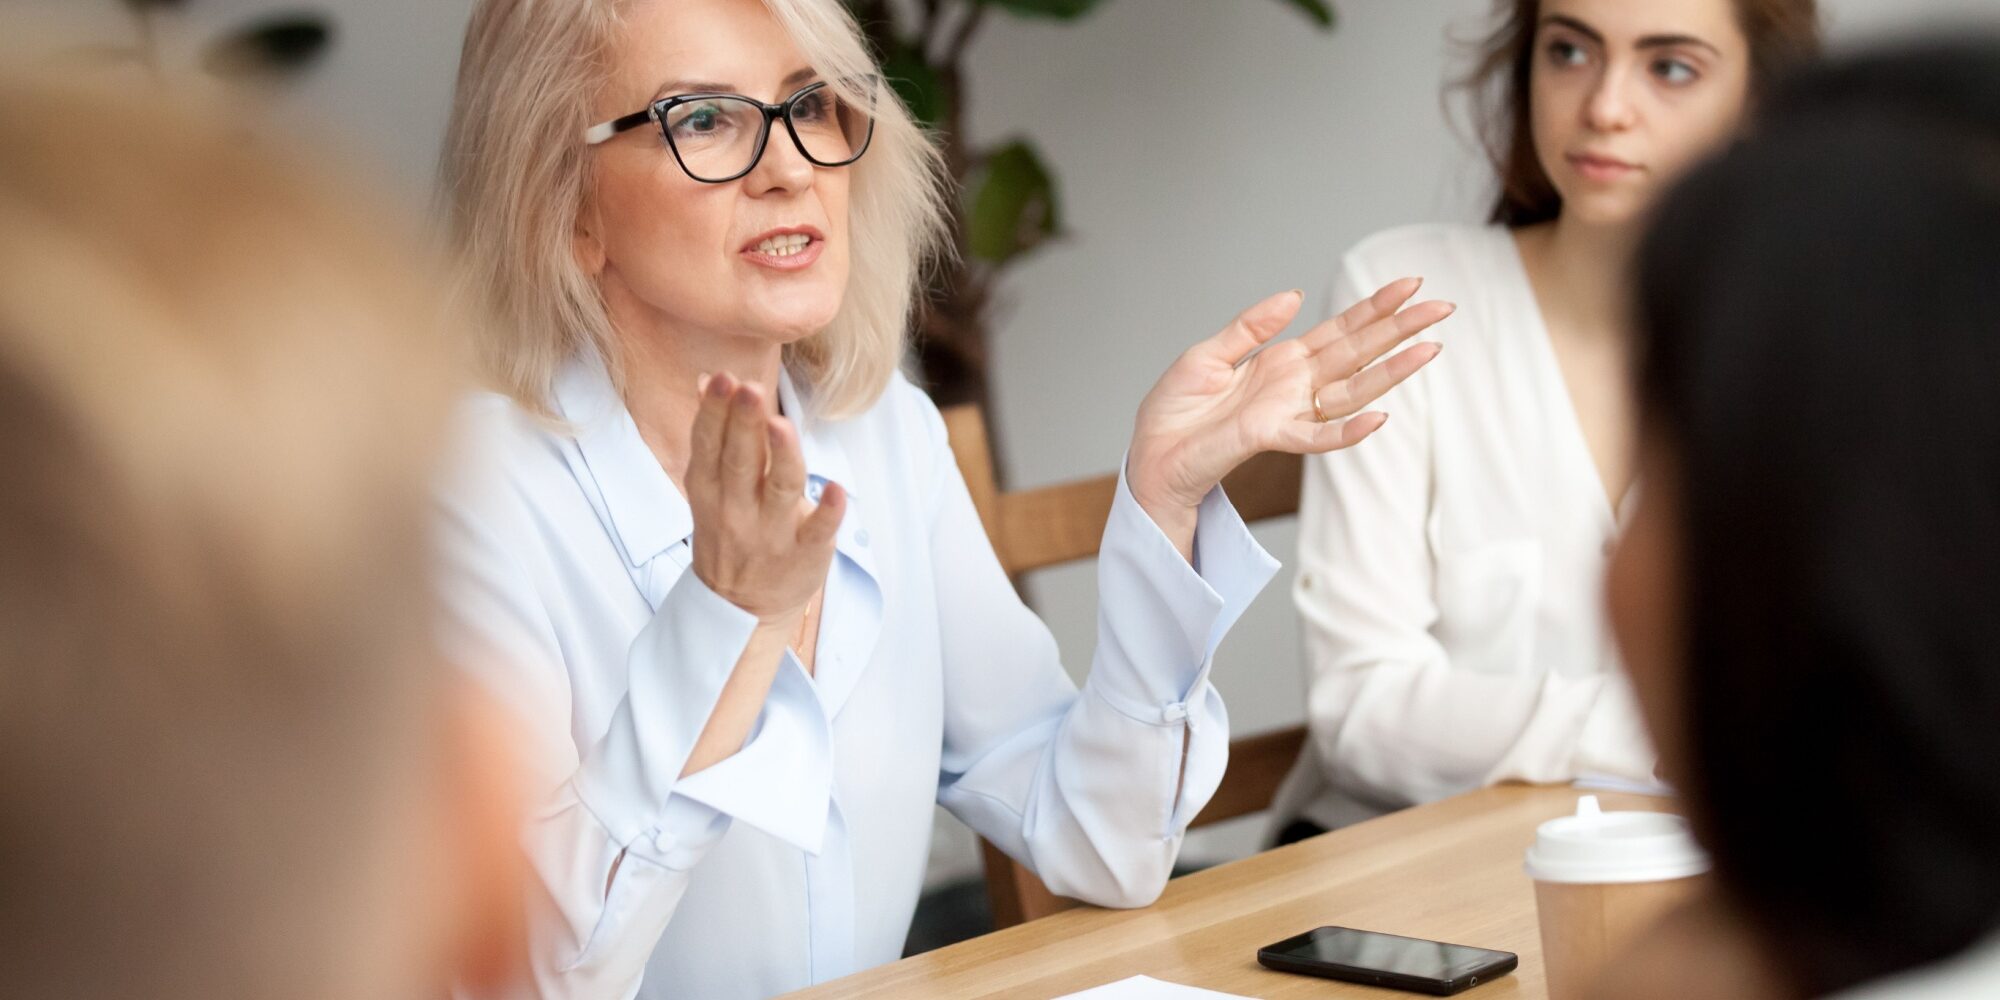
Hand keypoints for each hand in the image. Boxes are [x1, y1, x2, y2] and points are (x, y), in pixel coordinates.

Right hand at [686, 372, 844, 624]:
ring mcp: (771, 534)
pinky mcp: (805, 554)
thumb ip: (714, 434)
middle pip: (740, 461)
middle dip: (743, 424)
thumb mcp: (710, 487)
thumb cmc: (730, 530)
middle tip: (749, 388)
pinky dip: (827, 512)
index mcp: (710, 488)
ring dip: (781, 457)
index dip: (715, 411)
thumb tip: (708, 379)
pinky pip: (817, 532)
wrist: (741, 608)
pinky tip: (837, 491)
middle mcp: (737, 509)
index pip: (709, 444)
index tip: (723, 379)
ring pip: (779, 490)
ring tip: (781, 425)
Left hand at [1127, 278, 1449, 520]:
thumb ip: (1250, 326)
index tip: (1410, 284)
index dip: (1374, 308)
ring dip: (1391, 372)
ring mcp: (1288, 413)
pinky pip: (1317, 437)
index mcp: (1282, 361)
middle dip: (1400, 329)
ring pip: (1352, 391)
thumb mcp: (1208, 354)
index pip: (1340, 330)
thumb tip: (1294, 295)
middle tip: (1442, 307)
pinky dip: (1348, 430)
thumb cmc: (1175, 412)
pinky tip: (1380, 417)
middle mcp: (1295, 386)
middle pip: (1358, 353)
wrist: (1150, 456)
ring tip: (1431, 349)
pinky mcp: (1270, 438)